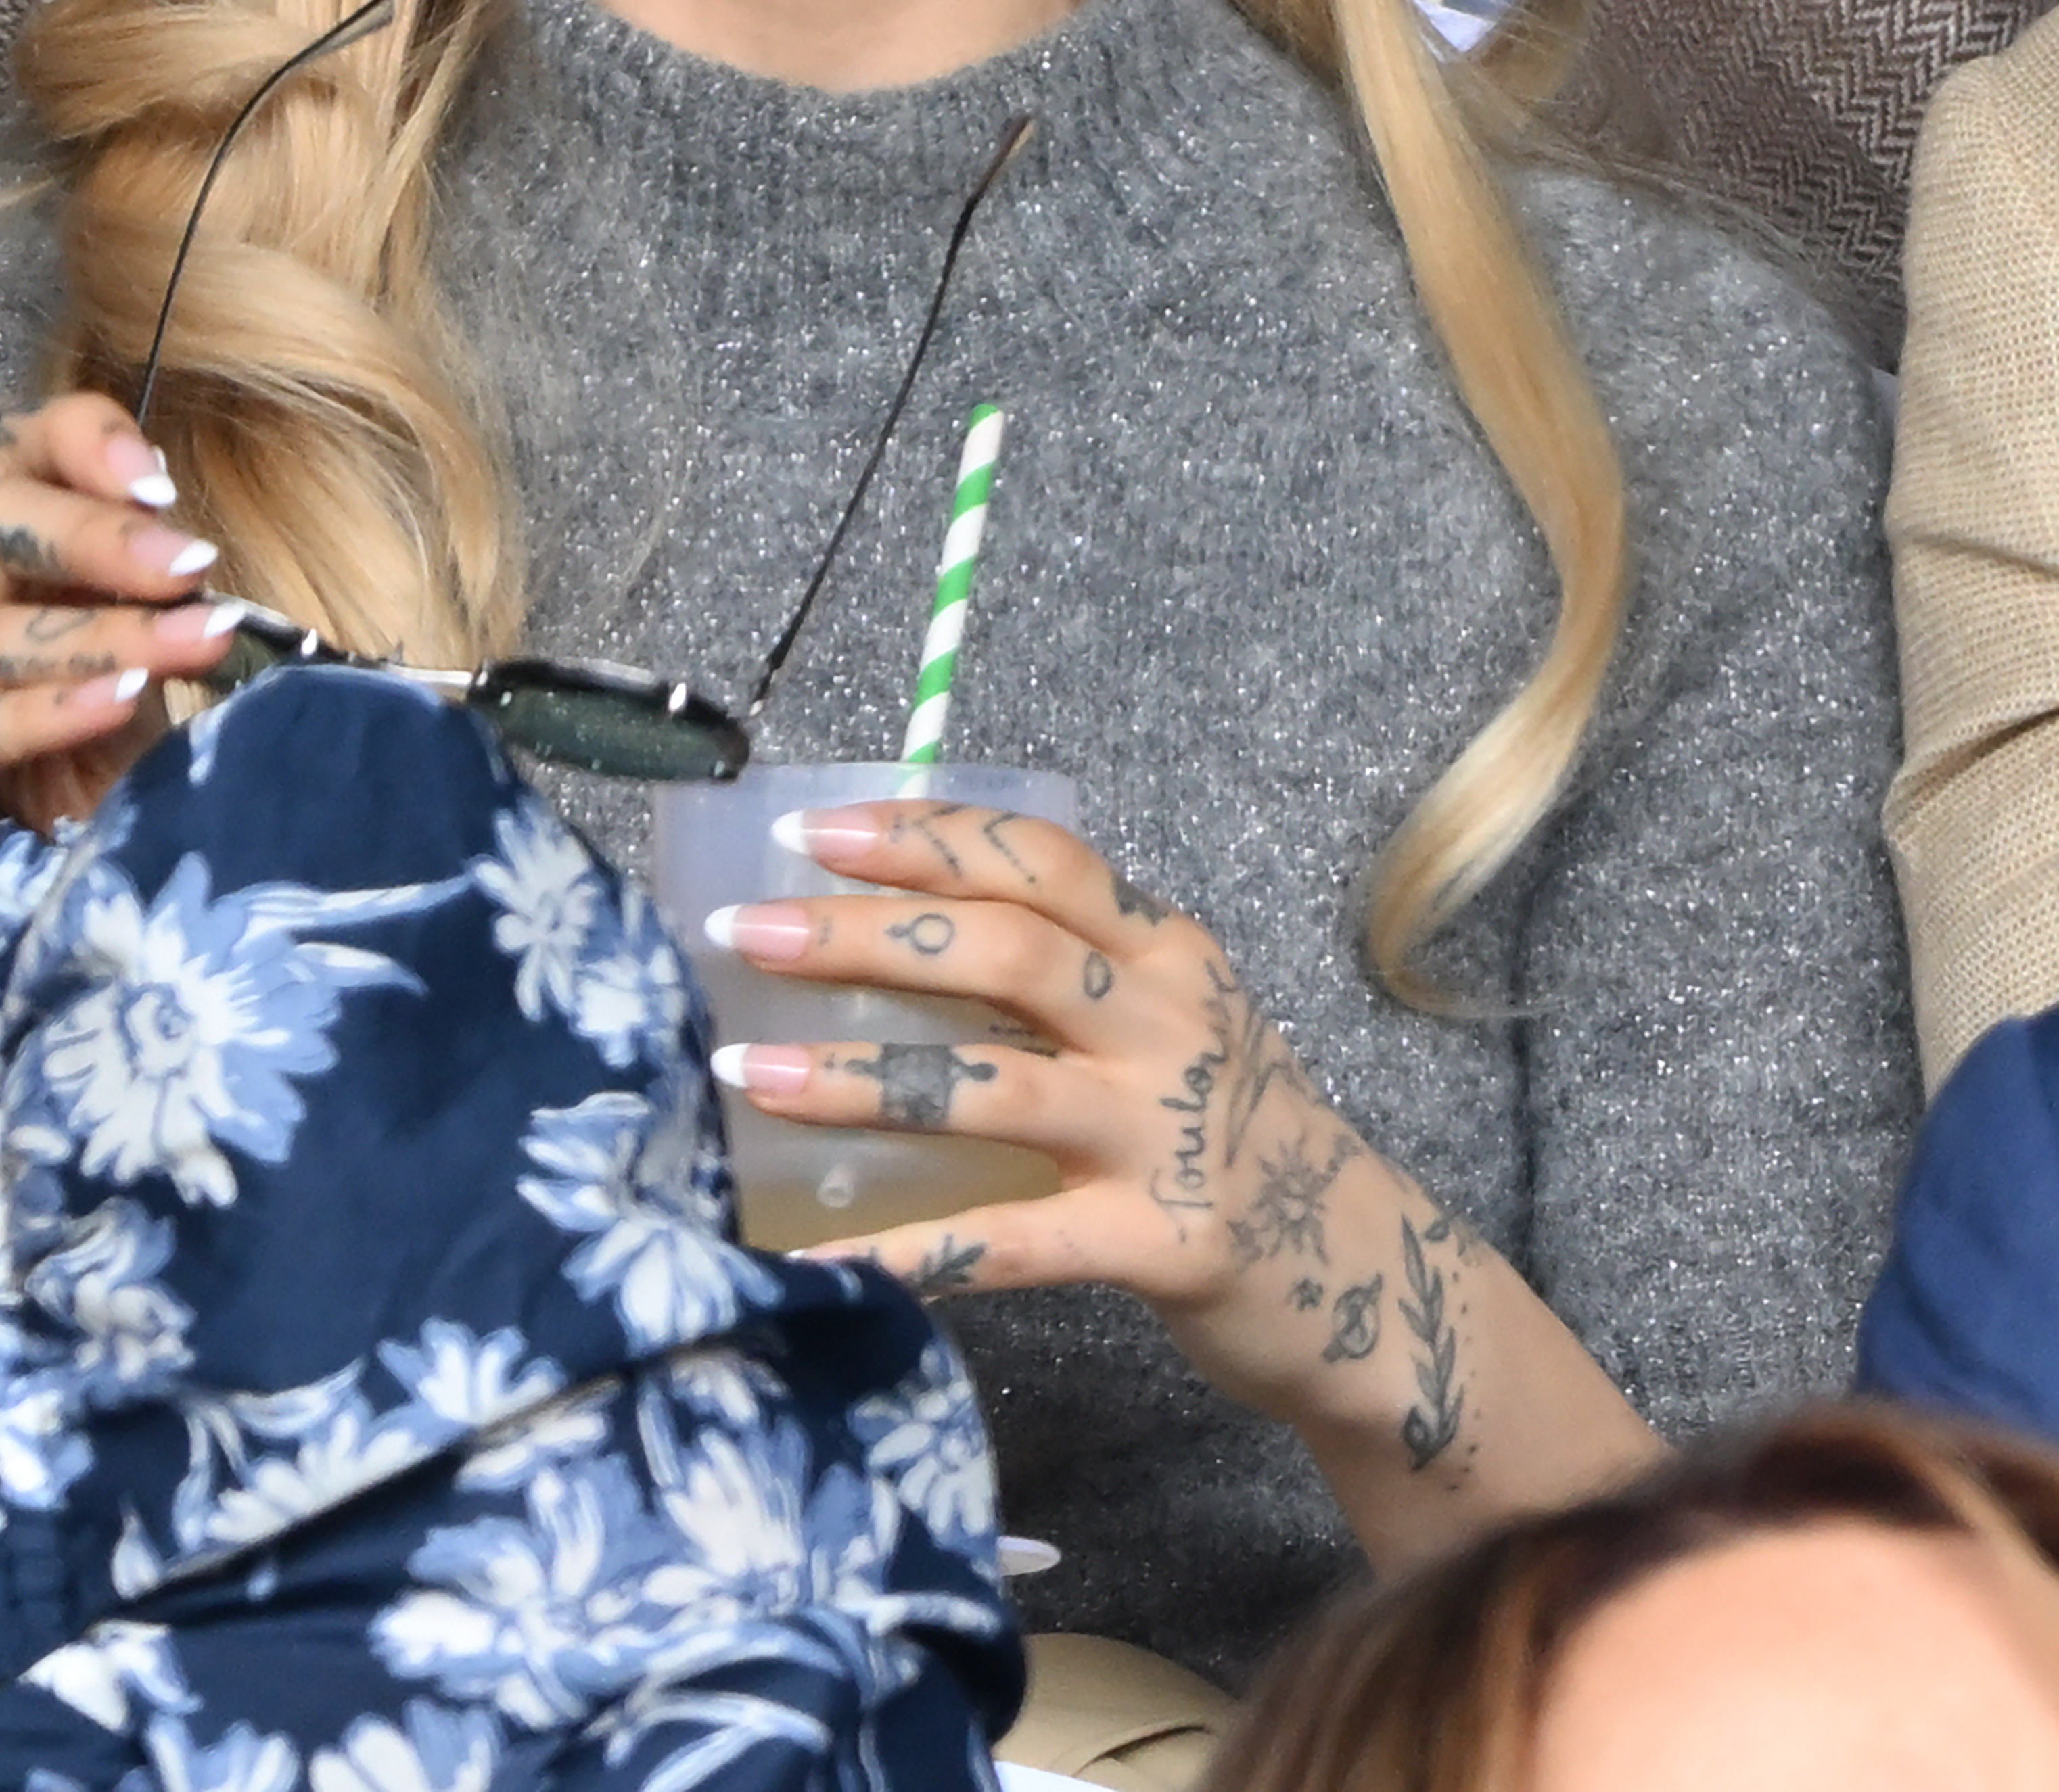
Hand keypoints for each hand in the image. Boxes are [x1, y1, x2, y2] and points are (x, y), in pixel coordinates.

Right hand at [0, 393, 246, 828]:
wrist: (97, 827)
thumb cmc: (129, 709)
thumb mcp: (157, 621)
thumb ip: (158, 564)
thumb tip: (181, 521)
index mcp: (13, 535)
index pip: (9, 442)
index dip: (77, 439)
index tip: (160, 481)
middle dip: (98, 534)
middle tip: (190, 565)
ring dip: (108, 630)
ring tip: (199, 641)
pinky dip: (59, 708)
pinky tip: (123, 700)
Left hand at [704, 797, 1362, 1361]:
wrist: (1369, 1282)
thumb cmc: (1236, 1138)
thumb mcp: (1170, 1025)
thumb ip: (1067, 978)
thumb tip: (890, 939)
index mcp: (1165, 950)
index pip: (1036, 859)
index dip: (923, 837)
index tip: (812, 834)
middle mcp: (1169, 1022)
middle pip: (1002, 950)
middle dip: (863, 935)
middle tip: (747, 932)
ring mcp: (1166, 1133)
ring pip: (989, 1086)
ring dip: (856, 1081)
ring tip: (749, 1074)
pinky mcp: (1161, 1243)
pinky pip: (1008, 1244)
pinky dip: (903, 1253)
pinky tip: (812, 1265)